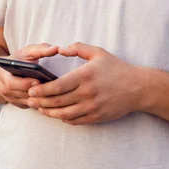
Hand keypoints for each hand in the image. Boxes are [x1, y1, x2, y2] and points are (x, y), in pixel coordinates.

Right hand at [0, 43, 58, 108]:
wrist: (4, 72)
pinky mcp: (21, 105)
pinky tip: (54, 96)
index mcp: (5, 78)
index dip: (26, 83)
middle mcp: (7, 92)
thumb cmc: (17, 60)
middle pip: (24, 96)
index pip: (14, 84)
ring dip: (42, 98)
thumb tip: (56, 48)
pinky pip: (33, 106)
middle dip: (38, 92)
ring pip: (30, 103)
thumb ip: (41, 49)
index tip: (38, 80)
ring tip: (55, 92)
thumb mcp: (26, 52)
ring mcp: (14, 101)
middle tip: (51, 87)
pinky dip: (42, 102)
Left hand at [27, 43, 141, 124]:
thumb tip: (61, 49)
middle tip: (30, 99)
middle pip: (57, 101)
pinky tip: (57, 114)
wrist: (137, 88)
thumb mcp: (98, 53)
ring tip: (40, 108)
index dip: (42, 90)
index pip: (57, 86)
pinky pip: (75, 120)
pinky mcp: (96, 117)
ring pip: (63, 113)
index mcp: (85, 76)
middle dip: (40, 101)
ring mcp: (91, 107)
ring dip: (49, 112)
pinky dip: (63, 118)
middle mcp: (87, 93)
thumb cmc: (117, 68)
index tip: (31, 89)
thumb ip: (78, 48)